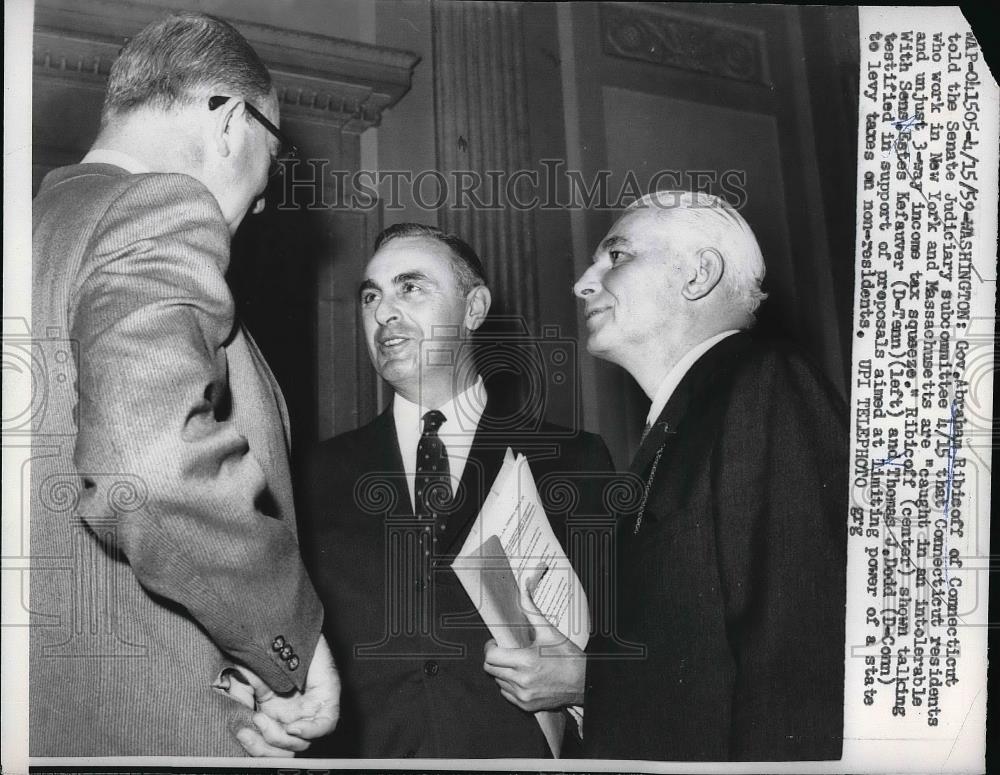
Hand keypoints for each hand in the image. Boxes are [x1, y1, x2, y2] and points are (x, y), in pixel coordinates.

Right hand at [233, 634, 340, 755]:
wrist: (287, 627)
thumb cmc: (267, 651)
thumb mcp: (244, 677)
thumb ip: (238, 699)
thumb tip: (235, 723)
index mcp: (275, 716)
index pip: (268, 747)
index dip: (253, 747)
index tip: (241, 732)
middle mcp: (293, 717)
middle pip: (282, 752)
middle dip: (262, 746)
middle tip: (252, 724)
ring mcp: (311, 711)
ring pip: (299, 745)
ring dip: (277, 738)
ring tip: (263, 717)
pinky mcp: (328, 700)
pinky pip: (324, 727)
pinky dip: (309, 732)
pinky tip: (294, 728)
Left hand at [483, 569, 585, 711]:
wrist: (584, 682)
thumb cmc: (569, 657)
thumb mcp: (549, 631)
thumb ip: (531, 609)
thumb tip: (523, 587)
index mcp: (525, 661)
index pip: (491, 657)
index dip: (491, 647)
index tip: (497, 643)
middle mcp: (522, 681)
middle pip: (490, 669)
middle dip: (495, 658)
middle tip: (506, 651)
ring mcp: (523, 696)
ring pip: (497, 682)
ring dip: (502, 672)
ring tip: (517, 664)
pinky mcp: (527, 706)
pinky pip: (507, 694)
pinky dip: (510, 685)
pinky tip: (523, 677)